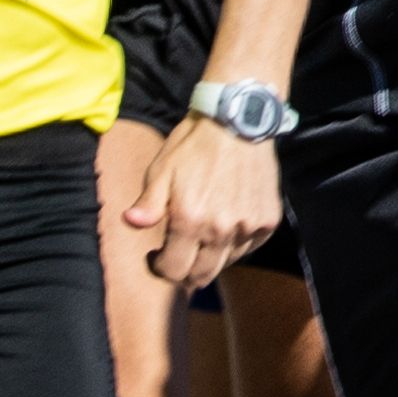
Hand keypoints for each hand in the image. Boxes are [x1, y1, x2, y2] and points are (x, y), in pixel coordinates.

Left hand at [134, 118, 284, 287]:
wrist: (239, 120)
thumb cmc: (194, 144)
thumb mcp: (162, 170)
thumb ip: (148, 203)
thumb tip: (130, 223)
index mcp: (189, 221)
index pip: (174, 270)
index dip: (160, 268)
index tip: (156, 256)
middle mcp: (220, 230)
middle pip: (201, 276)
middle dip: (185, 271)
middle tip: (178, 255)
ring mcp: (247, 227)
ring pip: (226, 263)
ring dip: (211, 258)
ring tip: (202, 237)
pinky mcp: (267, 220)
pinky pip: (248, 247)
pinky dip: (235, 244)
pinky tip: (226, 225)